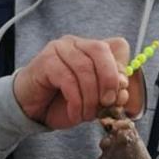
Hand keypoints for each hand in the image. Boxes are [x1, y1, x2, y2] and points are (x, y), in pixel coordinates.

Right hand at [13, 35, 130, 129]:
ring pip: (84, 68)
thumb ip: (110, 93)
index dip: (122, 69)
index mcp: (92, 48)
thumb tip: (124, 89)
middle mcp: (76, 43)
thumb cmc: (64, 102)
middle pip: (101, 51)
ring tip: (87, 115)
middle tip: (107, 103)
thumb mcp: (93, 100)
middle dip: (109, 80)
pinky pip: (68, 80)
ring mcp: (59, 49)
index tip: (120, 92)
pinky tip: (75, 113)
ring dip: (90, 97)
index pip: (117, 46)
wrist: (33, 110)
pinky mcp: (45, 61)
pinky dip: (75, 101)